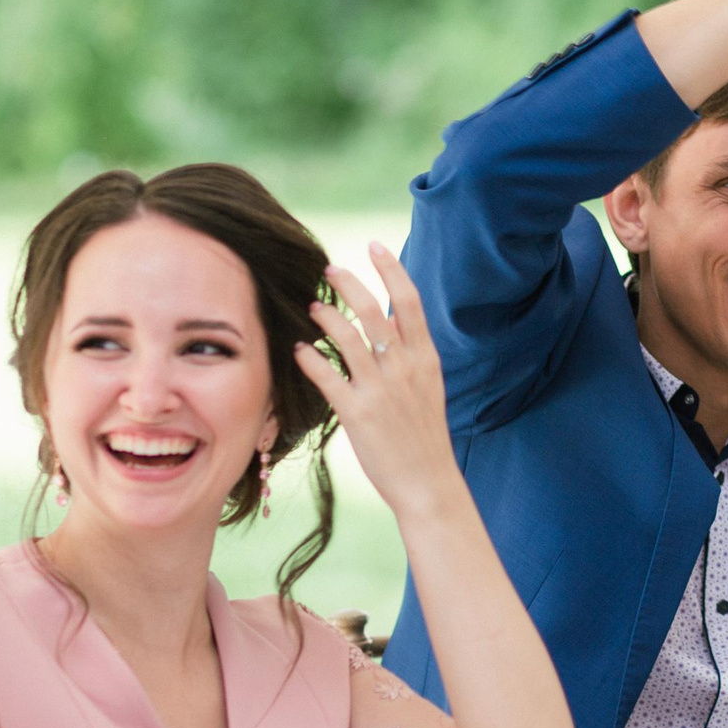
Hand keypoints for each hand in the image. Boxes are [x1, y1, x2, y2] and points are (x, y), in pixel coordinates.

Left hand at [295, 244, 460, 521]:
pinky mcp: (359, 414)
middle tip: (328, 269)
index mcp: (425, 358)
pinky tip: (299, 349)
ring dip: (326, 315)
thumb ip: (412, 352)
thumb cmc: (424, 435)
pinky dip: (310, 357)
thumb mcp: (429, 387)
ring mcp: (382, 390)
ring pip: (348, 336)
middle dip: (349, 283)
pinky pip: (328, 375)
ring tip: (311, 306)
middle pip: (375, 310)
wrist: (429, 483)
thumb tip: (393, 319)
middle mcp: (405, 368)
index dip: (391, 268)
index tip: (374, 245)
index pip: (410, 301)